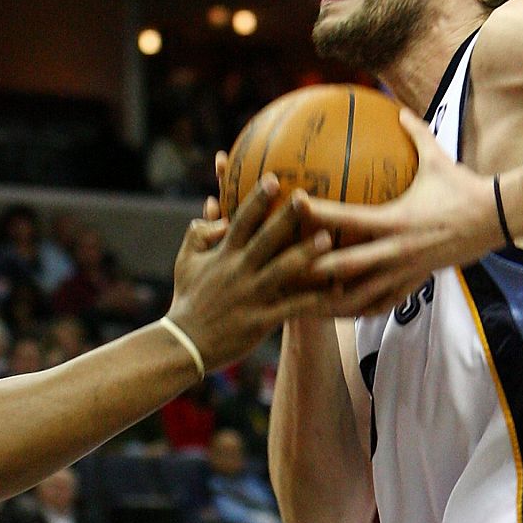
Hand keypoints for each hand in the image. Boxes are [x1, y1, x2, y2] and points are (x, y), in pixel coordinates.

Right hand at [167, 176, 333, 368]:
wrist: (184, 344)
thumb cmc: (188, 299)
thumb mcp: (185, 262)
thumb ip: (199, 232)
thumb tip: (213, 206)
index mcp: (223, 255)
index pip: (240, 221)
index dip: (256, 200)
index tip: (274, 178)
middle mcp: (239, 272)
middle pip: (265, 240)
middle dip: (286, 218)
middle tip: (306, 197)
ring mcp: (251, 296)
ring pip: (282, 272)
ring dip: (305, 255)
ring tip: (327, 239)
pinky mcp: (261, 321)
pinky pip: (292, 308)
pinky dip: (314, 299)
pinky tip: (337, 290)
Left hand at [298, 110, 499, 315]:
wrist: (498, 219)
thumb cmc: (464, 187)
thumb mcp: (437, 158)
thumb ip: (414, 133)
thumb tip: (397, 109)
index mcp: (395, 219)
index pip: (346, 218)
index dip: (316, 212)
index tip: (291, 204)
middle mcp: (397, 250)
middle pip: (343, 267)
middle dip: (311, 269)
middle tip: (280, 266)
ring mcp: (406, 271)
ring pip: (360, 295)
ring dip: (331, 300)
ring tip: (302, 304)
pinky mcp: (416, 282)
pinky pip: (383, 302)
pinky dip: (360, 308)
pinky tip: (341, 310)